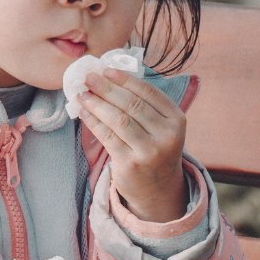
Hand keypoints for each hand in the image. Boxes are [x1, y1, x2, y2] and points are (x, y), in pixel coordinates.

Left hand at [78, 67, 188, 222]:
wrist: (159, 189)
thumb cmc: (155, 149)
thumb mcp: (162, 127)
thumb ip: (145, 105)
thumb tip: (110, 77)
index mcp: (177, 120)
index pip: (149, 92)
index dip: (125, 79)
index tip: (106, 70)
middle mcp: (167, 135)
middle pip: (131, 104)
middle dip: (106, 88)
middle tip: (88, 77)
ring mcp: (149, 151)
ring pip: (118, 119)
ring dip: (97, 104)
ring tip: (82, 94)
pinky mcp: (130, 164)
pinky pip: (107, 137)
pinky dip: (93, 122)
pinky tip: (84, 112)